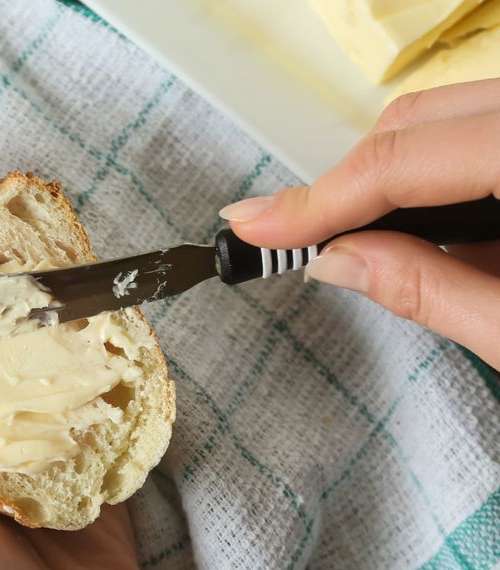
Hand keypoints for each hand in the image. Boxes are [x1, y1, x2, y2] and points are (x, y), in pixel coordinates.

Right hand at [221, 78, 499, 369]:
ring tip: (392, 252)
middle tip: (297, 241)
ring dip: (396, 180)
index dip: (316, 200)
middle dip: (348, 183)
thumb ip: (430, 291)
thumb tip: (337, 261)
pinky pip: (476, 130)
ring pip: (442, 117)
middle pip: (414, 121)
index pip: (399, 161)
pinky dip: (443, 177)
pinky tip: (453, 236)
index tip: (255, 228)